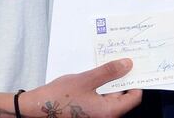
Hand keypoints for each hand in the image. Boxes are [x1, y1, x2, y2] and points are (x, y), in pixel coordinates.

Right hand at [21, 59, 141, 117]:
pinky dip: (101, 86)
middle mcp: (105, 116)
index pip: (134, 98)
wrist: (36, 108)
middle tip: (123, 60)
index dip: (137, 81)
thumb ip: (108, 72)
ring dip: (111, 81)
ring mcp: (96, 114)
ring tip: (108, 64)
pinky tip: (97, 74)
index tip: (137, 66)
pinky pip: (101, 97)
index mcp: (108, 112)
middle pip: (123, 96)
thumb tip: (128, 64)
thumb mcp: (86, 79)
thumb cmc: (59, 97)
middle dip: (123, 78)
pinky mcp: (88, 111)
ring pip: (111, 96)